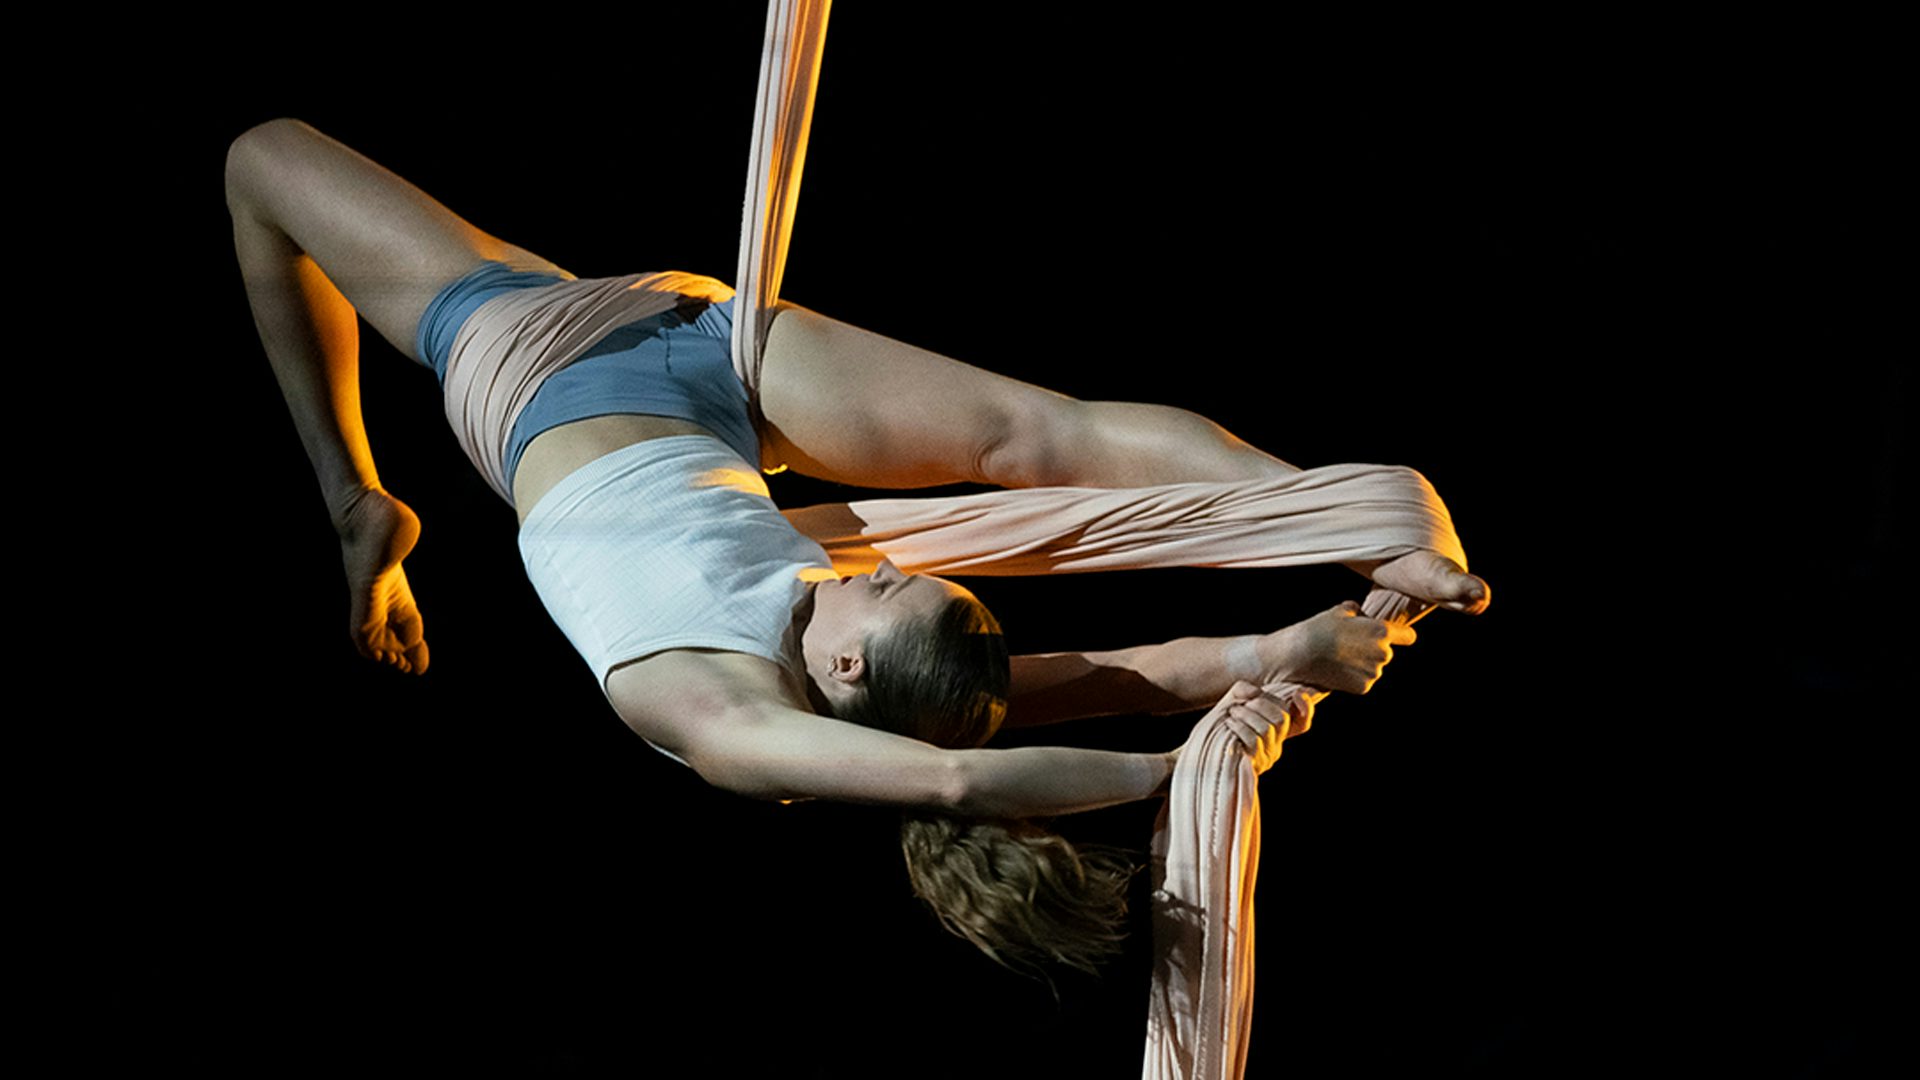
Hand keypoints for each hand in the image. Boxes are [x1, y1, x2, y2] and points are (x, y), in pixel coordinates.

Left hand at [1190, 681, 1320, 774]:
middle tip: (1242, 704)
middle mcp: (1275, 745)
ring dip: (1247, 715)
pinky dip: (1240, 726)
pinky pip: (1252, 741)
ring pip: (1266, 730)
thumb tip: (1254, 693)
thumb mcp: (1233, 702)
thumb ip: (1245, 690)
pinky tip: (1229, 723)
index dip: (1306, 708)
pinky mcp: (1252, 764)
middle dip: (1261, 705)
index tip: (1296, 694)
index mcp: (1276, 731)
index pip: (1302, 723)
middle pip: (1282, 719)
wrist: (1200, 750)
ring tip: (1232, 712)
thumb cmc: (1219, 725)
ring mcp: (1265, 756)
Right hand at [1258, 601, 1415, 693]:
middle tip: (1349, 646)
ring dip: (1362, 664)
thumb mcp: (1339, 610)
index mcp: (1382, 631)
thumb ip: (1357, 612)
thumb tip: (1359, 614)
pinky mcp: (1363, 688)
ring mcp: (1374, 672)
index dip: (1401, 636)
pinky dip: (1353, 678)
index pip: (1408, 636)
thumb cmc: (1320, 628)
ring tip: (1340, 658)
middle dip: (1372, 650)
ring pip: (1373, 668)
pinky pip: (1363, 681)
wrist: (1301, 654)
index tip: (1396, 636)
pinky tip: (1337, 670)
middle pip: (1386, 652)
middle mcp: (1383, 653)